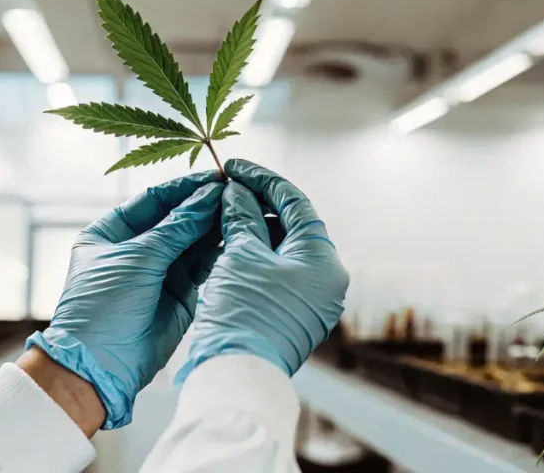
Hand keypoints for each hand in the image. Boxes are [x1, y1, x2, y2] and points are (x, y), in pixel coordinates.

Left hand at [26, 171, 223, 428]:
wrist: (101, 366)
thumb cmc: (104, 306)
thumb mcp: (139, 257)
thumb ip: (178, 226)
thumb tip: (209, 195)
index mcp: (111, 232)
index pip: (155, 199)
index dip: (186, 187)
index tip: (217, 176)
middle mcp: (136, 248)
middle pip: (177, 218)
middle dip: (205, 206)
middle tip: (238, 191)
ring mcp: (159, 271)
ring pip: (193, 241)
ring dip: (215, 227)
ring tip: (242, 210)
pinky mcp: (180, 293)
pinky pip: (203, 265)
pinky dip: (218, 252)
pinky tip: (237, 236)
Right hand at [177, 159, 348, 381]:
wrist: (236, 376)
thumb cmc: (244, 313)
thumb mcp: (241, 255)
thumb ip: (242, 216)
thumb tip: (236, 191)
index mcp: (324, 260)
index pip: (295, 203)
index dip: (261, 179)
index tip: (233, 166)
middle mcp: (325, 281)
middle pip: (291, 226)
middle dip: (256, 204)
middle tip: (223, 189)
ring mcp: (309, 301)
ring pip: (280, 250)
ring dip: (251, 230)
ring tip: (218, 215)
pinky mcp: (289, 316)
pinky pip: (274, 274)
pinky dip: (251, 256)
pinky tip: (224, 245)